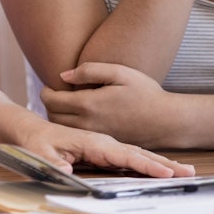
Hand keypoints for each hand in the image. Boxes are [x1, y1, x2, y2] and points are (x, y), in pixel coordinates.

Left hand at [17, 121, 194, 178]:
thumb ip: (53, 161)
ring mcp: (107, 145)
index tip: (163, 173)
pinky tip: (164, 170)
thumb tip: (64, 173)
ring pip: (137, 155)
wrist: (37, 121)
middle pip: (137, 155)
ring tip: (185, 173)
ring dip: (160, 164)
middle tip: (187, 174)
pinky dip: (149, 162)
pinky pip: (131, 156)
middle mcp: (104, 142)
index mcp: (93, 140)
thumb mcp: (42, 149)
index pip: (124, 155)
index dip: (145, 165)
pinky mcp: (106, 149)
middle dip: (161, 165)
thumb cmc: (39, 137)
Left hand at [42, 62, 175, 147]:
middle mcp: (88, 122)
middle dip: (49, 105)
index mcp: (89, 104)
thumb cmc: (145, 92)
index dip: (46, 92)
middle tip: (54, 95)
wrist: (166, 120)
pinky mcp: (102, 142)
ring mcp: (94, 135)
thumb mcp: (119, 72)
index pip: (52, 101)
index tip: (48, 86)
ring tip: (64, 105)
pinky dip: (70, 127)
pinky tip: (79, 116)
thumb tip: (63, 75)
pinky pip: (77, 135)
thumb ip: (90, 71)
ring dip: (58, 117)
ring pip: (63, 128)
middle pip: (53, 116)